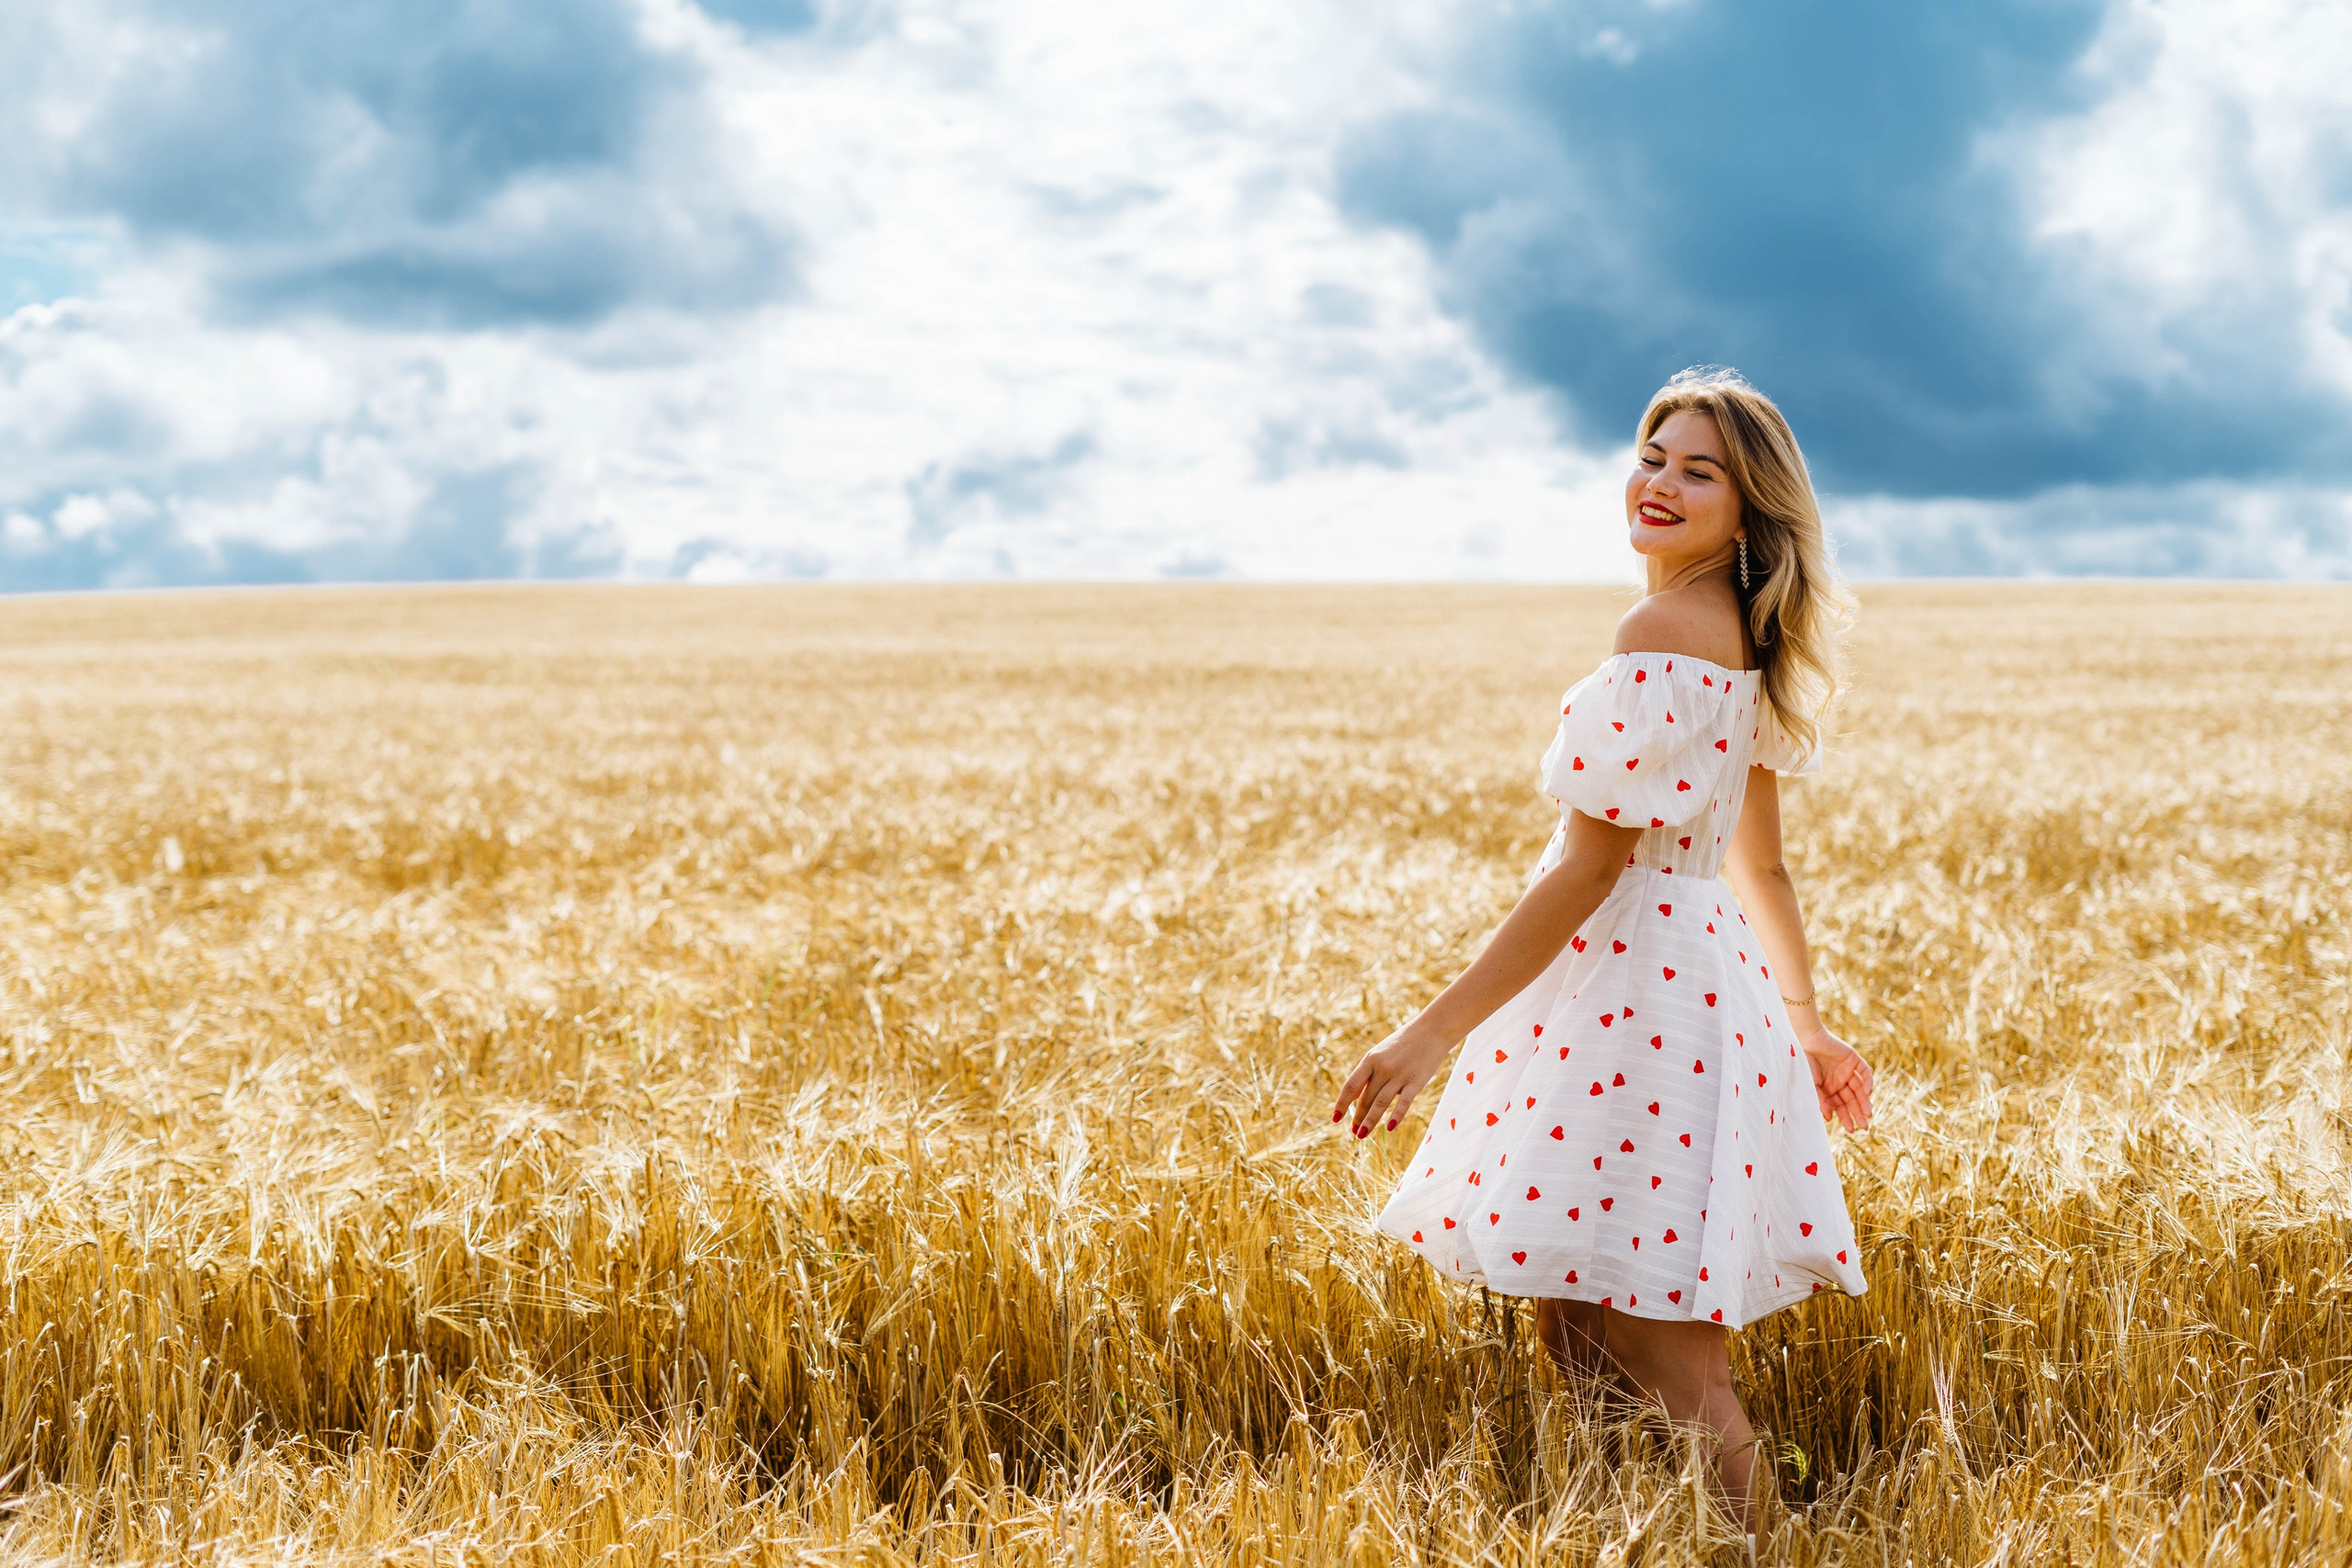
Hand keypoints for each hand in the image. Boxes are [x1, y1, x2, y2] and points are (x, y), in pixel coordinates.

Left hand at [1331, 1019, 1453, 1139]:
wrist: (1432, 1030)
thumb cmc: (1403, 1043)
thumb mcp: (1380, 1054)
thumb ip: (1368, 1074)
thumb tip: (1353, 1097)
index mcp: (1370, 1060)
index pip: (1351, 1086)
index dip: (1341, 1103)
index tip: (1335, 1118)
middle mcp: (1382, 1068)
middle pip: (1366, 1098)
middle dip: (1358, 1117)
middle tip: (1354, 1133)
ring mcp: (1399, 1075)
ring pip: (1380, 1103)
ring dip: (1370, 1121)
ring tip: (1361, 1135)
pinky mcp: (1416, 1082)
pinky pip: (1404, 1103)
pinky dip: (1396, 1116)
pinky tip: (1389, 1128)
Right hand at [1799, 1027, 1873, 1131]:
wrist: (1807, 1040)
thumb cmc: (1804, 1063)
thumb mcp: (1812, 1085)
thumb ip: (1821, 1100)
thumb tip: (1829, 1119)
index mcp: (1829, 1088)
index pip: (1840, 1106)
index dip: (1846, 1117)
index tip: (1850, 1130)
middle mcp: (1840, 1081)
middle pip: (1852, 1100)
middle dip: (1857, 1113)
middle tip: (1864, 1127)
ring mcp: (1848, 1070)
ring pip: (1860, 1089)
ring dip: (1865, 1101)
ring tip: (1868, 1114)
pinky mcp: (1854, 1060)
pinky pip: (1865, 1072)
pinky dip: (1868, 1082)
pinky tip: (1868, 1093)